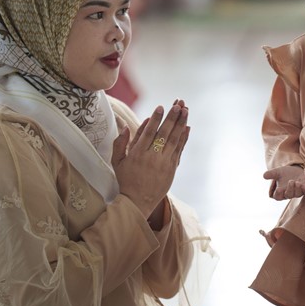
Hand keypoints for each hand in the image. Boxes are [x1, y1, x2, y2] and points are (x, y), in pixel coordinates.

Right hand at [112, 100, 189, 217]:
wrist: (138, 201)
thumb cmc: (126, 179)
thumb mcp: (117, 161)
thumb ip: (120, 143)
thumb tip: (126, 127)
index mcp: (137, 153)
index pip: (148, 132)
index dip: (156, 119)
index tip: (161, 107)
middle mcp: (152, 157)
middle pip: (164, 133)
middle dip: (172, 117)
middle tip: (178, 104)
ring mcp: (164, 162)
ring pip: (174, 140)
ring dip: (181, 124)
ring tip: (186, 110)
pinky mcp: (172, 168)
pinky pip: (179, 150)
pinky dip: (184, 138)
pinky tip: (187, 128)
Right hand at [264, 165, 304, 199]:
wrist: (296, 170)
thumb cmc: (285, 173)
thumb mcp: (277, 172)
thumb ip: (271, 174)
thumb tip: (264, 175)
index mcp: (280, 192)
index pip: (278, 196)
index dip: (278, 193)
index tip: (278, 189)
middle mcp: (289, 194)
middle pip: (288, 195)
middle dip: (289, 189)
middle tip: (290, 181)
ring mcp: (297, 192)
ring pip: (297, 194)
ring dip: (297, 188)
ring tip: (297, 182)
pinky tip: (304, 181)